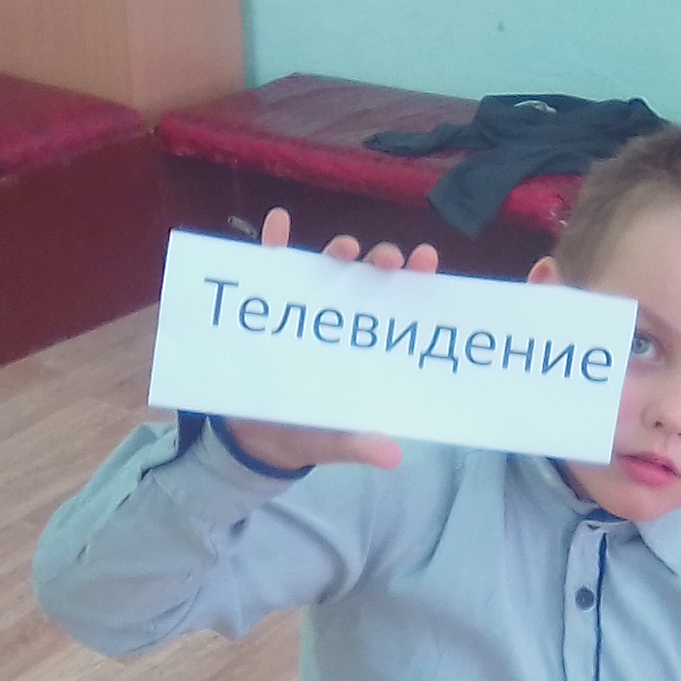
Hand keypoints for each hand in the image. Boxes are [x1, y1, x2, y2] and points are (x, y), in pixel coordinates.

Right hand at [221, 208, 437, 472]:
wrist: (253, 439)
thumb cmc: (306, 432)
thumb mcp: (334, 441)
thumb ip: (360, 444)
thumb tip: (394, 457)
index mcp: (368, 341)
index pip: (400, 303)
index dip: (416, 279)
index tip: (427, 263)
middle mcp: (342, 316)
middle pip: (368, 277)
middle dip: (382, 260)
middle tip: (388, 262)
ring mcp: (305, 307)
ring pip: (326, 266)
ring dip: (337, 250)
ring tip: (344, 249)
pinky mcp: (265, 306)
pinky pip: (268, 267)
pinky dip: (271, 242)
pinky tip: (277, 222)